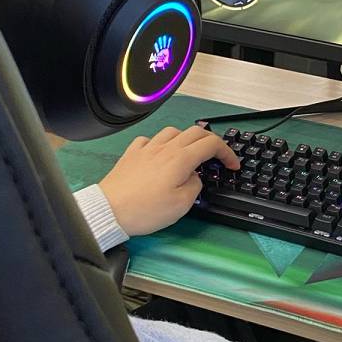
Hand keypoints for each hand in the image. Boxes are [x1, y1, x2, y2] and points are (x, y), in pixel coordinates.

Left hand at [98, 125, 238, 237]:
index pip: (212, 144)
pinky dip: (160, 143)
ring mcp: (147, 149)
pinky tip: (159, 154)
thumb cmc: (145, 210)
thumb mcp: (182, 205)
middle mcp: (165, 148)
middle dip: (211, 141)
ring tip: (189, 153)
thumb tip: (195, 177)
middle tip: (216, 156)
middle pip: (196, 132)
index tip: (231, 165)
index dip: (227, 153)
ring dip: (187, 138)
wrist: (110, 210)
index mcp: (181, 159)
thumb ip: (195, 186)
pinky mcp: (132, 154)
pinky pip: (149, 139)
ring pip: (173, 131)